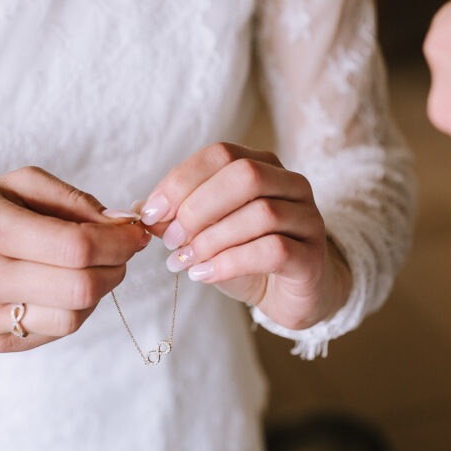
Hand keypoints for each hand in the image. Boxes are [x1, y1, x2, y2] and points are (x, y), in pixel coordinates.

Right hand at [0, 166, 149, 351]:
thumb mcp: (20, 184)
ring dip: (98, 292)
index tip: (135, 233)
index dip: (119, 242)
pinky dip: (74, 309)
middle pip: (81, 288)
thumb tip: (122, 225)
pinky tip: (63, 287)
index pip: (76, 247)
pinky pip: (56, 332)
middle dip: (116, 267)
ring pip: (74, 318)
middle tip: (120, 251)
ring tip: (91, 269)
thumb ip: (74, 200)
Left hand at [138, 142, 351, 329]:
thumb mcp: (205, 234)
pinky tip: (204, 275)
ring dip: (211, 239)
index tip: (152, 213)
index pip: (220, 155)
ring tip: (184, 261)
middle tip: (170, 239)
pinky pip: (273, 250)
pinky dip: (230, 262)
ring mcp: (307, 218)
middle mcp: (290, 184)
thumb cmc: (246, 257)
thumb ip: (176, 218)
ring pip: (261, 214)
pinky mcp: (311, 256)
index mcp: (262, 166)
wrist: (291, 295)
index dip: (181, 181)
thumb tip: (139, 209)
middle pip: (245, 175)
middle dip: (198, 208)